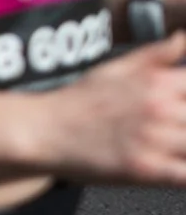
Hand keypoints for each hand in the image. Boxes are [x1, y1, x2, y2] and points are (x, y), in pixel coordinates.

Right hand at [40, 33, 185, 185]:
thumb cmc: (78, 100)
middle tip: (172, 125)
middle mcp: (159, 108)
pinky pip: (185, 175)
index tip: (181, 103)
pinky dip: (184, 172)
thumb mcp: (115, 67)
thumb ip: (155, 54)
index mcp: (157, 82)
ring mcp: (154, 140)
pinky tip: (176, 167)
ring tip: (172, 145)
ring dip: (185, 147)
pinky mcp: (147, 170)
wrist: (43, 130)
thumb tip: (181, 38)